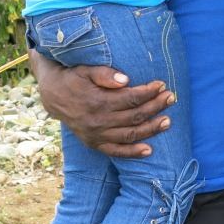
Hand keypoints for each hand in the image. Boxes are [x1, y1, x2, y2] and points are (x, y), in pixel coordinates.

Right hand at [30, 50, 171, 156]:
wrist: (53, 96)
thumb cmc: (74, 78)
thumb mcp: (86, 70)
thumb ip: (105, 74)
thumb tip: (126, 79)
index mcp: (97, 102)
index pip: (130, 99)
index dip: (148, 92)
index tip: (161, 84)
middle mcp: (98, 121)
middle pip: (134, 116)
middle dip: (155, 106)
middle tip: (171, 97)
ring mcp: (96, 135)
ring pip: (129, 135)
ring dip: (151, 129)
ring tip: (168, 121)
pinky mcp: (94, 144)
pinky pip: (116, 152)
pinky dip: (132, 153)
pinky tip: (149, 150)